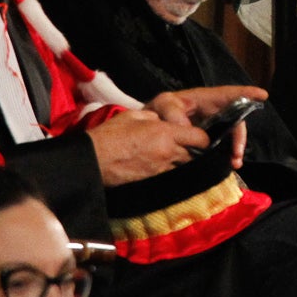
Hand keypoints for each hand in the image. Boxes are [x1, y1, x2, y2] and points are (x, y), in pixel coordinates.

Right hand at [91, 108, 206, 186]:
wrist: (93, 160)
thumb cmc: (110, 135)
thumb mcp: (133, 115)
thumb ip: (153, 117)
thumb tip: (161, 120)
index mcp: (165, 134)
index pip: (199, 138)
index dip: (203, 138)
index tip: (199, 137)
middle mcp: (167, 153)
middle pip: (195, 155)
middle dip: (195, 152)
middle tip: (190, 148)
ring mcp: (161, 169)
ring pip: (184, 168)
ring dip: (183, 163)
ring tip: (175, 158)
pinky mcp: (153, 181)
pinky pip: (169, 176)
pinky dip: (170, 172)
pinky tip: (163, 167)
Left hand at [147, 85, 265, 167]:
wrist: (146, 131)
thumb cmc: (156, 112)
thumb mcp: (162, 105)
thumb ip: (172, 112)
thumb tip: (189, 130)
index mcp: (202, 99)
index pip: (227, 94)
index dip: (245, 93)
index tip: (262, 95)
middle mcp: (211, 112)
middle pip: (234, 120)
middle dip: (240, 137)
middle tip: (237, 154)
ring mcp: (210, 127)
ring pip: (230, 136)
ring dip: (234, 150)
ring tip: (233, 163)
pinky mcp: (206, 141)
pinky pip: (221, 147)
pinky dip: (225, 157)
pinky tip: (226, 166)